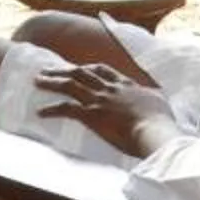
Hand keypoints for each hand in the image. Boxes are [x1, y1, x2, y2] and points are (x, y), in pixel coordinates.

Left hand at [35, 63, 177, 157]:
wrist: (156, 131)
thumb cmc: (161, 123)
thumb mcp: (160, 104)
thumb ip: (152, 98)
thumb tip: (155, 98)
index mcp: (126, 85)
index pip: (103, 70)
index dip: (88, 68)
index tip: (77, 67)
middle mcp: (110, 88)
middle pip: (81, 73)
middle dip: (63, 70)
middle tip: (48, 69)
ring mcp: (100, 100)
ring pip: (70, 85)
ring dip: (51, 82)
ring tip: (37, 81)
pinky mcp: (91, 114)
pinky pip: (66, 109)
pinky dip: (51, 110)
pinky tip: (40, 112)